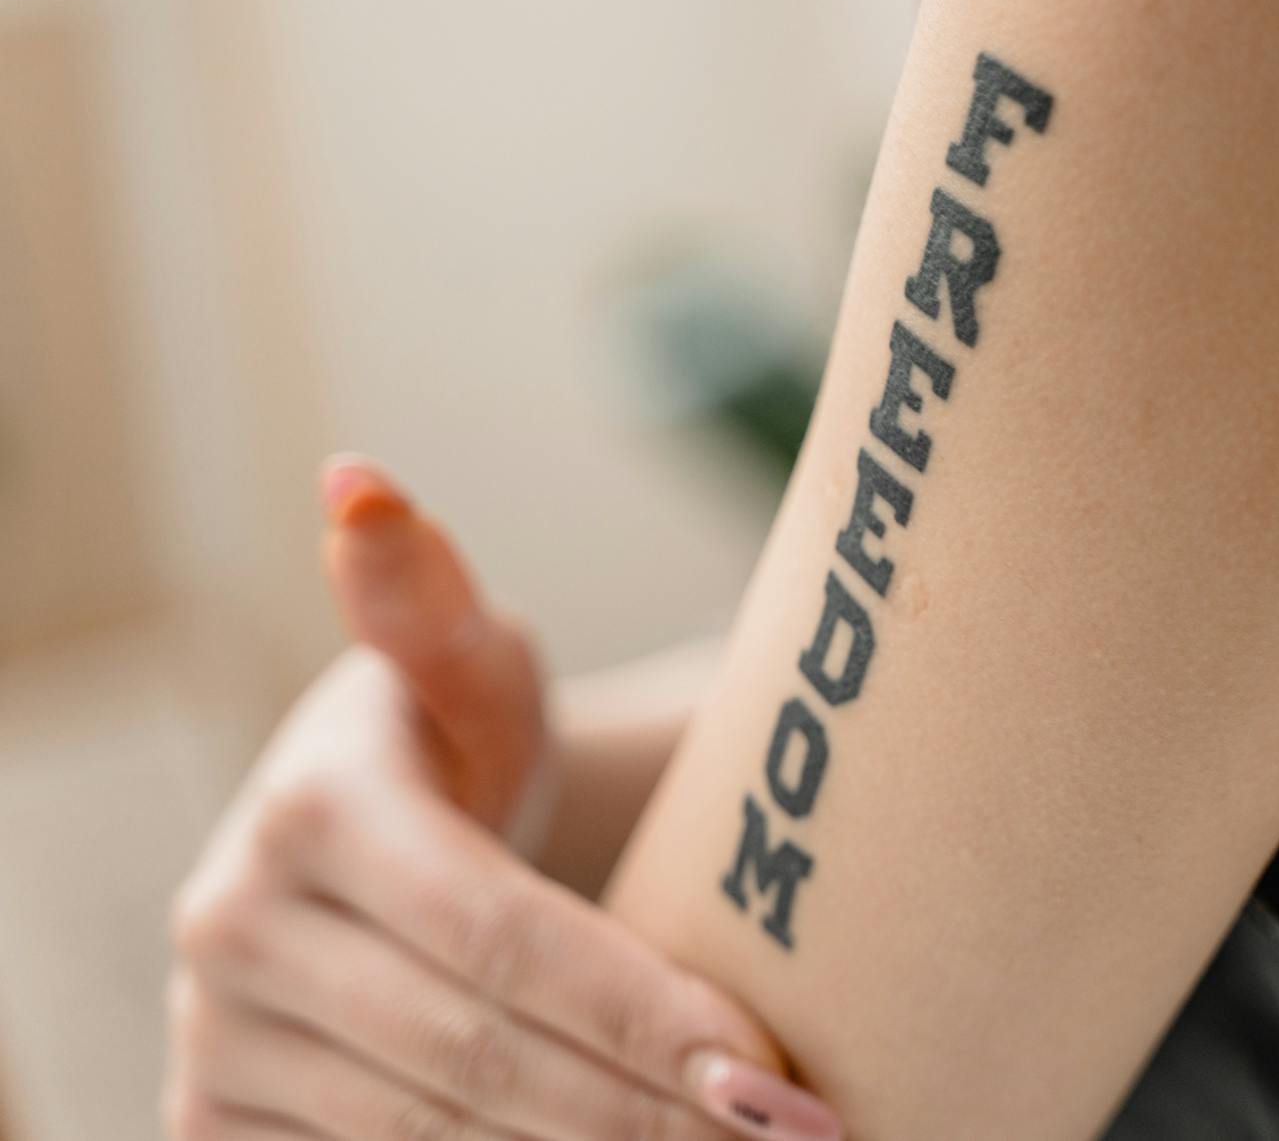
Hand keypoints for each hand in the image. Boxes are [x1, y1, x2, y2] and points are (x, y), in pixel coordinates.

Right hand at [164, 457, 840, 1140]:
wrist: (373, 846)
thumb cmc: (457, 748)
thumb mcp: (462, 666)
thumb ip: (427, 594)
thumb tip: (356, 481)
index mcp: (307, 810)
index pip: (499, 934)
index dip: (636, 1008)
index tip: (766, 1066)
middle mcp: (232, 932)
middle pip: (477, 1054)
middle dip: (644, 1108)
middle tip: (788, 1135)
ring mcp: (214, 1044)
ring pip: (436, 1137)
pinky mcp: (216, 1127)